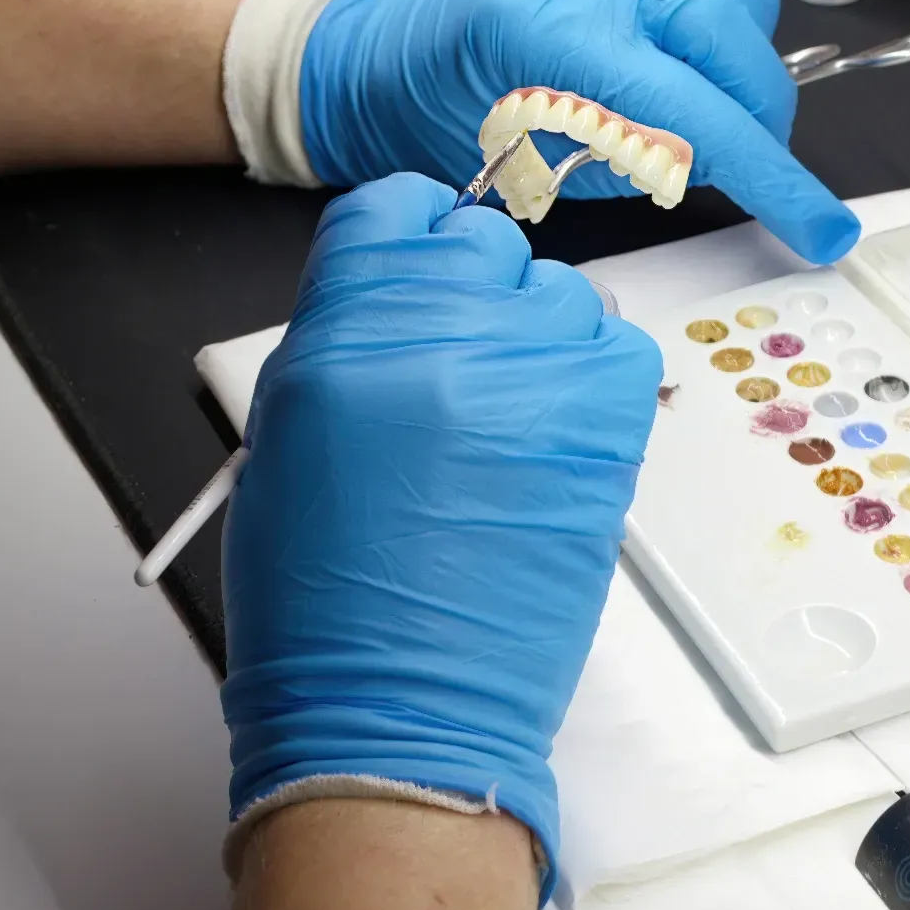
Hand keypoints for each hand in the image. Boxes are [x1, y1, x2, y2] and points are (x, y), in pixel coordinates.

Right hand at [219, 172, 662, 900]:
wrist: (403, 701)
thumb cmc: (331, 599)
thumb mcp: (290, 436)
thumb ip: (346, 339)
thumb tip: (404, 294)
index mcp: (341, 331)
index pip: (396, 209)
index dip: (416, 235)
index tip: (431, 264)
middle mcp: (439, 333)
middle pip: (483, 245)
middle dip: (477, 297)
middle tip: (469, 370)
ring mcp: (530, 371)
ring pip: (561, 292)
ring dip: (541, 341)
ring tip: (511, 425)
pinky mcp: (604, 418)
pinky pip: (619, 346)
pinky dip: (596, 379)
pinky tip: (557, 437)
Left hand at [298, 0, 861, 262]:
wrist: (390, 62)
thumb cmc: (451, 128)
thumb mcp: (549, 176)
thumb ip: (648, 167)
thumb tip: (736, 172)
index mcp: (559, 51)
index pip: (703, 126)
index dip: (778, 187)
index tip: (824, 231)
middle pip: (734, 51)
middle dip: (758, 125)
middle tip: (741, 165)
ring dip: (743, 60)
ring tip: (704, 99)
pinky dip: (727, 3)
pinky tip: (696, 44)